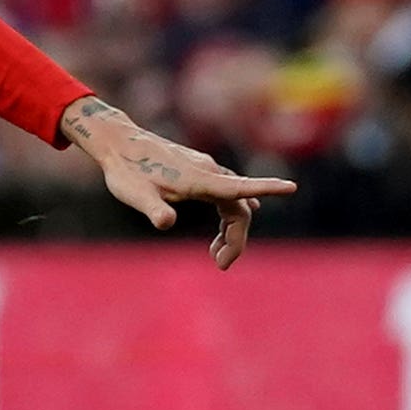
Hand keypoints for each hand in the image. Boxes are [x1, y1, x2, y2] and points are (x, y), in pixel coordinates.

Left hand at [61, 95, 297, 270]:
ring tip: (216, 256)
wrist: (118, 144)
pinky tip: (224, 229)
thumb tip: (166, 222)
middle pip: (239, 207)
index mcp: (198, 179)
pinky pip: (225, 195)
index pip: (239, 187)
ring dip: (231, 230)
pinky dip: (227, 216)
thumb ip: (153, 209)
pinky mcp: (199, 172)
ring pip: (233, 202)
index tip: (291, 187)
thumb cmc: (126, 171)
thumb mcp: (135, 194)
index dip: (266, 188)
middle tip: (222, 265)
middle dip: (237, 238)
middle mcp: (208, 172)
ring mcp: (206, 171)